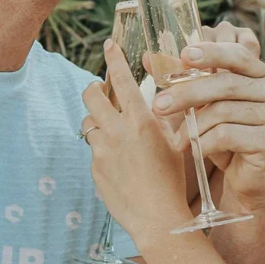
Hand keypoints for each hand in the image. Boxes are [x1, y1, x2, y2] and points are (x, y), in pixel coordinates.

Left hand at [82, 42, 192, 245]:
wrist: (158, 218)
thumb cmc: (173, 180)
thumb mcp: (176, 142)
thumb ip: (165, 117)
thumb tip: (161, 98)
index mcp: (141, 121)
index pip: (122, 79)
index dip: (113, 58)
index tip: (108, 45)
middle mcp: (117, 131)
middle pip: (91, 95)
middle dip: (93, 88)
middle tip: (100, 91)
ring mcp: (102, 151)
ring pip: (88, 123)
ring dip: (97, 121)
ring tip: (112, 131)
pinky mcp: (94, 169)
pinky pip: (93, 150)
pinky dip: (102, 149)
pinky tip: (119, 163)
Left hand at [151, 23, 264, 214]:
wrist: (248, 180)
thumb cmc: (225, 138)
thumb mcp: (203, 106)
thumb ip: (181, 80)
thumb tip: (147, 58)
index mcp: (259, 74)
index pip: (236, 54)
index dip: (210, 52)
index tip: (184, 55)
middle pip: (224, 84)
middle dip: (187, 93)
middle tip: (159, 105)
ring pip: (223, 111)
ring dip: (192, 126)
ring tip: (177, 140)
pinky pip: (228, 135)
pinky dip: (204, 143)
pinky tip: (194, 151)